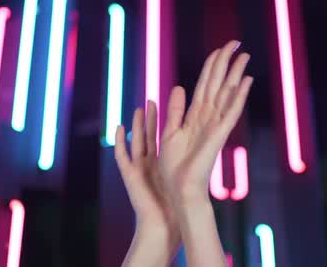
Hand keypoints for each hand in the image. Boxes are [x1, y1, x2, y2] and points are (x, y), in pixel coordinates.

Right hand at [114, 103, 179, 265]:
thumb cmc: (175, 209)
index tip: (168, 109)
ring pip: (136, 142)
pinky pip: (122, 155)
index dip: (163, 124)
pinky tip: (120, 127)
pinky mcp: (129, 175)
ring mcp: (138, 169)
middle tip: (151, 100)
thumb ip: (189, 166)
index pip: (162, 139)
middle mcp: (150, 165)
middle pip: (149, 136)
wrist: (162, 225)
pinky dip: (120, 141)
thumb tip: (206, 154)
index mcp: (162, 165)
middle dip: (150, 119)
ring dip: (137, 126)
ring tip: (139, 108)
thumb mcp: (183, 181)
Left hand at [158, 40, 252, 203]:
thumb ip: (175, 110)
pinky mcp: (219, 134)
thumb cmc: (174, 166)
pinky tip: (246, 81)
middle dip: (226, 62)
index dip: (212, 66)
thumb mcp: (170, 132)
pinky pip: (231, 112)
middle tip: (236, 42)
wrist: (179, 187)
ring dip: (235, 74)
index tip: (220, 49)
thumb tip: (179, 87)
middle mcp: (208, 116)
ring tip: (244, 56)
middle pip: (218, 83)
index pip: (205, 84)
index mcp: (194, 115)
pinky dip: (239, 96)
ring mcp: (216, 124)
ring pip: (227, 93)